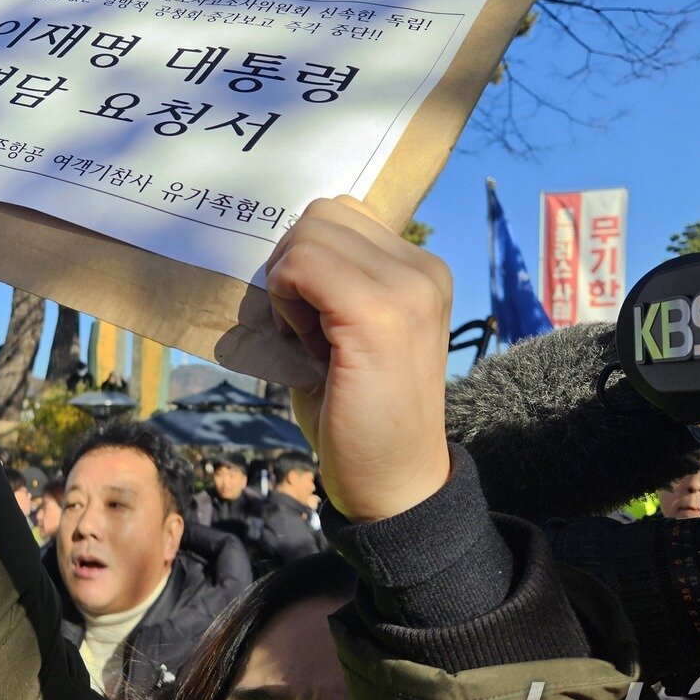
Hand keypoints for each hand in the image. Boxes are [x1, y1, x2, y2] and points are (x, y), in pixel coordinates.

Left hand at [267, 196, 452, 522]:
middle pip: (322, 213)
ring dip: (289, 281)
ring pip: (309, 232)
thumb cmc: (358, 415)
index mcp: (420, 271)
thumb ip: (328, 284)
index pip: (341, 216)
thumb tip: (277, 250)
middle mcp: (422, 269)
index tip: (314, 315)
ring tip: (310, 338)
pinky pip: (302, 265)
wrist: (392, 485)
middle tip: (304, 327)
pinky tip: (304, 344)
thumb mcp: (345, 334)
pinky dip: (285, 299)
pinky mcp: (377, 313)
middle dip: (293, 264)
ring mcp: (406, 288)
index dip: (307, 257)